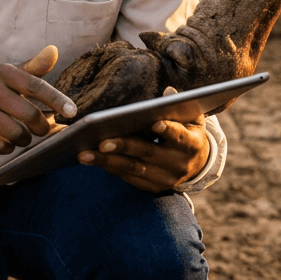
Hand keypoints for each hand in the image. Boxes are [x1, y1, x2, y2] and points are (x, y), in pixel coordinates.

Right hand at [0, 45, 76, 154]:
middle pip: (28, 115)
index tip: (72, 112)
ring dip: (25, 139)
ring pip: (14, 133)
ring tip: (23, 136)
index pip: (35, 86)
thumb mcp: (8, 73)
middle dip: (41, 127)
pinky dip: (8, 148)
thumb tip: (54, 52)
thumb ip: (33, 66)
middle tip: (42, 129)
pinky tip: (6, 143)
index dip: (56, 100)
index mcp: (3, 72)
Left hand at [76, 87, 210, 191]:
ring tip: (84, 153)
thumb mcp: (191, 117)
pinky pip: (128, 178)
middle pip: (149, 153)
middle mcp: (180, 164)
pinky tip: (92, 159)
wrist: (196, 164)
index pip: (180, 137)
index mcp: (192, 144)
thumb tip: (169, 92)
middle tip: (101, 141)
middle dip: (124, 147)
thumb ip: (180, 104)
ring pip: (133, 169)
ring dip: (107, 161)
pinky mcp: (153, 188)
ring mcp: (166, 179)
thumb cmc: (188, 131)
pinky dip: (110, 168)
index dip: (169, 131)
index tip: (155, 124)